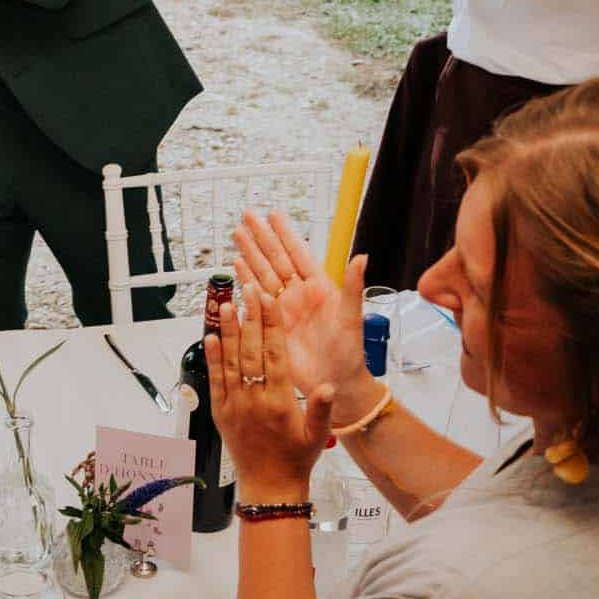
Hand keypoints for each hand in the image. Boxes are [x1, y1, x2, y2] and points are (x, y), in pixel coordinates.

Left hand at [205, 288, 335, 500]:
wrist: (270, 487)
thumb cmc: (296, 459)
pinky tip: (210, 336)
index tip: (269, 300)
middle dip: (250, 318)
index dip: (272, 325)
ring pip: (230, 362)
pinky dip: (212, 357)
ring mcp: (234, 405)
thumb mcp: (318, 437)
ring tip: (225, 304)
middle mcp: (254, 400)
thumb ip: (321, 409)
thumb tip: (329, 387)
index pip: (275, 355)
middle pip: (251, 351)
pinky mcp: (220, 412)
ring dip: (227, 332)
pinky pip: (215, 380)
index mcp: (279, 403)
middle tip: (248, 290)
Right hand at [231, 211, 368, 395]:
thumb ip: (353, 287)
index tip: (273, 214)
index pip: (298, 254)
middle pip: (276, 259)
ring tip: (238, 234)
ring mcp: (284, 309)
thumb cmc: (349, 355)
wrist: (335, 384)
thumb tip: (362, 257)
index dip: (285, 234)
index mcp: (320, 288)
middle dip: (261, 236)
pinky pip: (255, 298)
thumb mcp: (352, 319)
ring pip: (263, 274)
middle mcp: (299, 295)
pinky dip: (245, 280)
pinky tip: (236, 266)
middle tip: (248, 215)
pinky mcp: (271, 324)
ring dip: (249, 254)